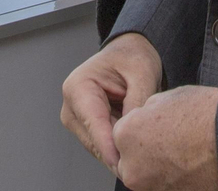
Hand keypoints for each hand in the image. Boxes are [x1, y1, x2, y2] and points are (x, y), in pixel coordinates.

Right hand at [60, 33, 162, 171]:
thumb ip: (137, 102)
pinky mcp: (87, 128)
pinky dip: (120, 148)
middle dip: (117, 153)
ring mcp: (77, 119)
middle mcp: (71, 106)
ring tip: (146, 152)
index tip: (121, 165)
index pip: (93, 123)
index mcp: (78, 87)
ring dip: (120, 152)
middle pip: (93, 141)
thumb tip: (134, 133)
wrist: (128, 52)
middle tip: (145, 163)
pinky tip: (138, 146)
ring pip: (99, 148)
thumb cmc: (132, 57)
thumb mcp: (142, 73)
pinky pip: (104, 146)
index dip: (108, 146)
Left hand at [112, 85, 217, 190]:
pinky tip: (189, 166)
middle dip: (144, 151)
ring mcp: (151, 188)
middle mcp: (132, 167)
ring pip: (146, 176)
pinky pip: (163, 186)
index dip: (140, 127)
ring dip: (158, 167)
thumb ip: (145, 111)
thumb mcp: (166, 97)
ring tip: (182, 154)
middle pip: (129, 159)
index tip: (157, 126)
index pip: (120, 133)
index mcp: (125, 135)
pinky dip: (172, 179)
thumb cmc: (205, 115)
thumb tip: (142, 118)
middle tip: (169, 142)